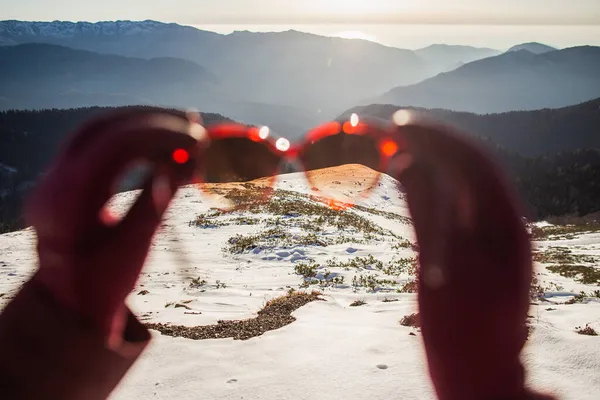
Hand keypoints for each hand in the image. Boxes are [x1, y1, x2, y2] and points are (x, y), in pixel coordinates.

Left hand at [26, 108, 198, 345]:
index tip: (197, 138)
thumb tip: (191, 159)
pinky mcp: (63, 179)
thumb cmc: (103, 283)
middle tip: (193, 123)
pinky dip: (131, 139)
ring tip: (183, 131)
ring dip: (142, 125)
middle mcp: (52, 183)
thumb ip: (160, 199)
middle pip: (102, 128)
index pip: (112, 145)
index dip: (158, 133)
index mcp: (66, 203)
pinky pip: (97, 145)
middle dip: (151, 120)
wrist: (67, 304)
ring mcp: (53, 178)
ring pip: (99, 131)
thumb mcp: (136, 245)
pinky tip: (159, 144)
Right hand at [392, 124, 550, 398]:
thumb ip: (427, 212)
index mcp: (505, 224)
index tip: (396, 122)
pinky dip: (415, 187)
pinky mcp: (466, 249)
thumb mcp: (445, 272)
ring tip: (378, 148)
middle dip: (420, 144)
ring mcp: (483, 236)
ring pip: (448, 184)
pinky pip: (440, 206)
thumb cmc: (463, 333)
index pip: (472, 160)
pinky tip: (395, 177)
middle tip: (377, 131)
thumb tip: (407, 161)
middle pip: (459, 166)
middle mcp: (498, 222)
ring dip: (415, 162)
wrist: (477, 374)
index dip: (435, 136)